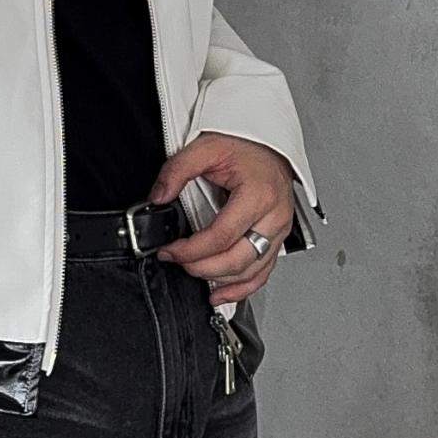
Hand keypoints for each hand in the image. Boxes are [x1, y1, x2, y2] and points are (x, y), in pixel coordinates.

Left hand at [148, 134, 296, 305]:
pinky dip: (242, 288)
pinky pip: (263, 273)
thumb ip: (177, 171)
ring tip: (195, 276)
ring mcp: (279, 231)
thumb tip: (158, 197)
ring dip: (220, 281)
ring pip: (250, 272)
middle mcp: (274, 217)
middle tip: (179, 262)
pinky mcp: (278, 239)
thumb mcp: (206, 148)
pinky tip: (222, 295)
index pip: (220, 237)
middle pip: (236, 261)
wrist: (270, 143)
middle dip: (202, 268)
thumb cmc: (247, 145)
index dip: (191, 251)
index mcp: (258, 195)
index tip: (170, 250)